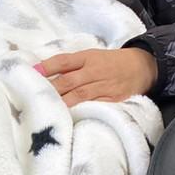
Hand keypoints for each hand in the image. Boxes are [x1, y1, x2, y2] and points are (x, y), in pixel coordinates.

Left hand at [36, 48, 157, 104]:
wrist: (143, 66)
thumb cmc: (110, 63)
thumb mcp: (92, 57)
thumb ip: (70, 66)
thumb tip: (42, 73)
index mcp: (87, 58)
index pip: (63, 61)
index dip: (47, 67)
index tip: (31, 73)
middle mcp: (94, 71)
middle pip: (68, 81)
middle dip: (50, 89)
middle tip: (33, 97)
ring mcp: (104, 86)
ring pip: (79, 95)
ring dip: (62, 102)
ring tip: (46, 109)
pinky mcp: (113, 100)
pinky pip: (94, 106)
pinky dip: (81, 111)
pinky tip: (68, 117)